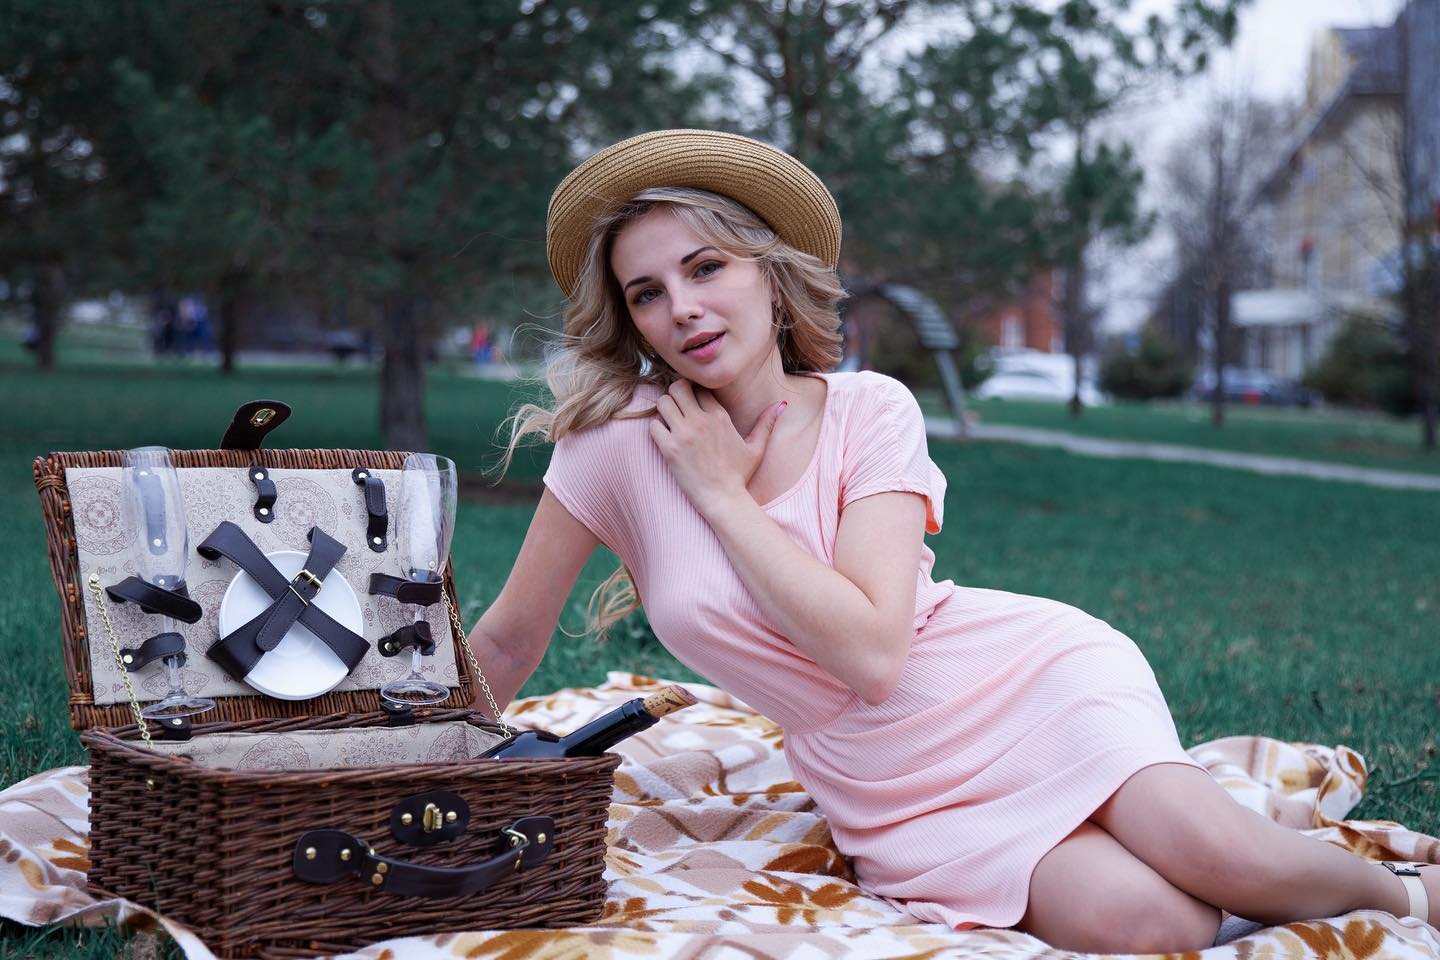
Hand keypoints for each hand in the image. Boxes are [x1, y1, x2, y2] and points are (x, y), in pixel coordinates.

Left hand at [649, 379, 785, 513]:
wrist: (724, 500)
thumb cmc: (739, 475)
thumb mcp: (756, 448)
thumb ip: (766, 423)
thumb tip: (782, 404)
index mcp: (720, 416)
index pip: (700, 387)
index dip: (694, 391)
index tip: (693, 402)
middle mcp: (701, 421)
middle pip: (678, 386)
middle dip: (675, 393)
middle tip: (677, 407)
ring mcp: (684, 435)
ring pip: (663, 402)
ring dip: (664, 409)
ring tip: (669, 421)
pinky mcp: (670, 450)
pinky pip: (653, 425)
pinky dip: (656, 429)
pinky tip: (664, 437)